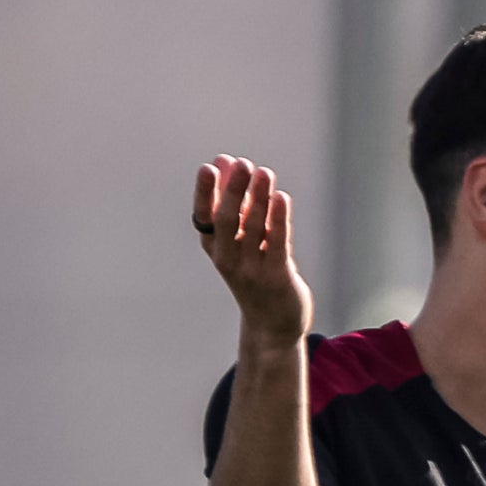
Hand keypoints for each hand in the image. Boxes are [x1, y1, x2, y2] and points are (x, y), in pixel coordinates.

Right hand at [196, 156, 311, 343]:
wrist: (273, 324)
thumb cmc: (256, 273)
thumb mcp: (240, 240)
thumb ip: (234, 202)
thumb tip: (225, 161)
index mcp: (215, 248)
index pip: (205, 217)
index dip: (206, 193)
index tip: (209, 167)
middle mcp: (228, 259)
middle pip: (227, 220)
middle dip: (234, 190)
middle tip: (242, 163)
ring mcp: (252, 270)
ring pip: (253, 228)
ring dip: (258, 198)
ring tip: (263, 172)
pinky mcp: (277, 277)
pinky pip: (277, 244)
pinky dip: (278, 219)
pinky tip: (281, 198)